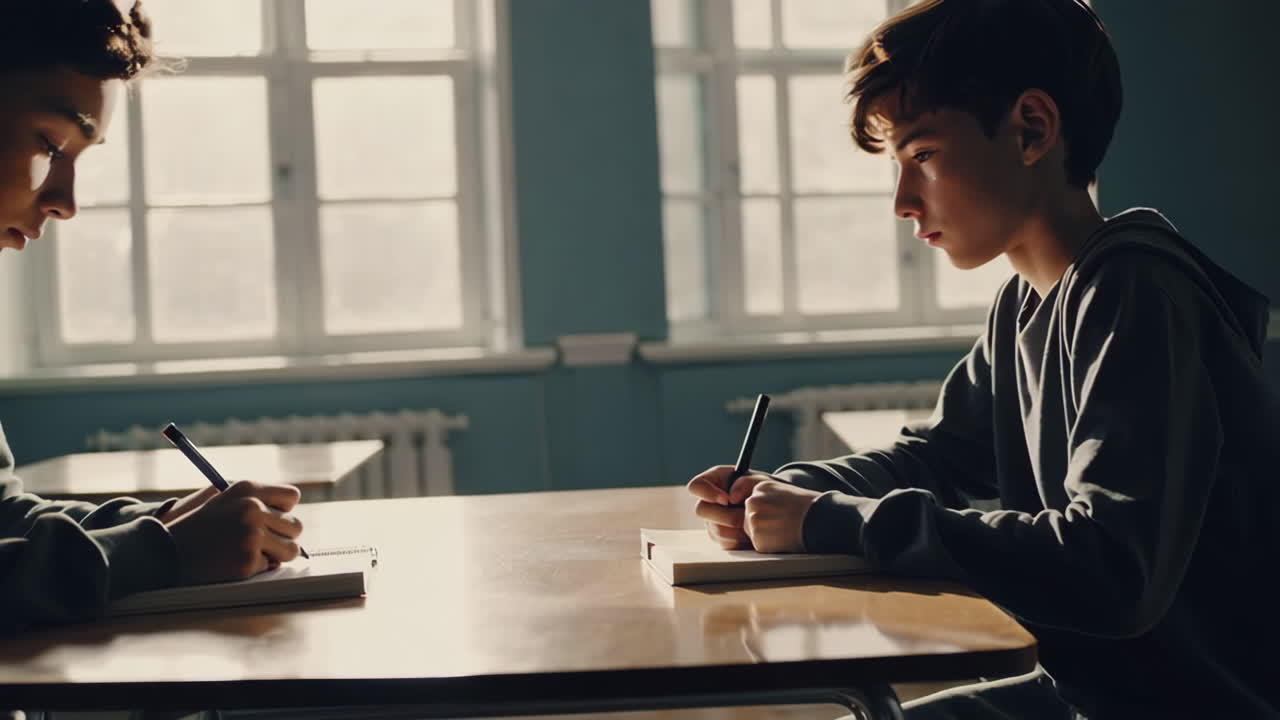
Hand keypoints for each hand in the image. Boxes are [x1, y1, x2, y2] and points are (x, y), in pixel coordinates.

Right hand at [164, 480, 303, 583]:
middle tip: (262, 541)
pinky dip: (256, 568)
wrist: (163, 550)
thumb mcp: (222, 499)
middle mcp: (252, 509)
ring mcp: (251, 536)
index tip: (273, 518)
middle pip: (296, 525)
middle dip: (283, 536)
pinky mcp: (247, 561)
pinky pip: (270, 566)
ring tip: (253, 552)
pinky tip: (234, 562)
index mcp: (247, 488)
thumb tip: (290, 514)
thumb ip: (257, 500)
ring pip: (292, 549)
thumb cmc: (197, 525)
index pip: (292, 496)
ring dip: (277, 554)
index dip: (284, 510)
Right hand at [686, 465, 777, 549]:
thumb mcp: (758, 480)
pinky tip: (753, 531)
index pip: (696, 486)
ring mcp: (713, 521)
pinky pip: (727, 543)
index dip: (707, 493)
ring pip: (716, 530)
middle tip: (745, 514)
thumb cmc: (763, 489)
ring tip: (753, 521)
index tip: (726, 499)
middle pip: (701, 510)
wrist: (773, 507)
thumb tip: (732, 497)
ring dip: (737, 529)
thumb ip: (745, 483)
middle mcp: (708, 501)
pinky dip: (741, 539)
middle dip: (726, 515)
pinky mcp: (721, 538)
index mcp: (713, 480)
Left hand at [742, 479, 822, 553]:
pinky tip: (784, 539)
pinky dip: (770, 546)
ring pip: (752, 532)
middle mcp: (753, 502)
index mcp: (760, 487)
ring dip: (765, 535)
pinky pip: (759, 545)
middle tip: (783, 524)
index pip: (753, 504)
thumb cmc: (808, 507)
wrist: (819, 520)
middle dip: (762, 524)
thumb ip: (767, 499)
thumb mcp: (784, 492)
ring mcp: (754, 521)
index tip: (779, 515)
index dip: (766, 512)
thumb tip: (756, 512)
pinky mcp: (758, 539)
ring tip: (785, 530)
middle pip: (748, 517)